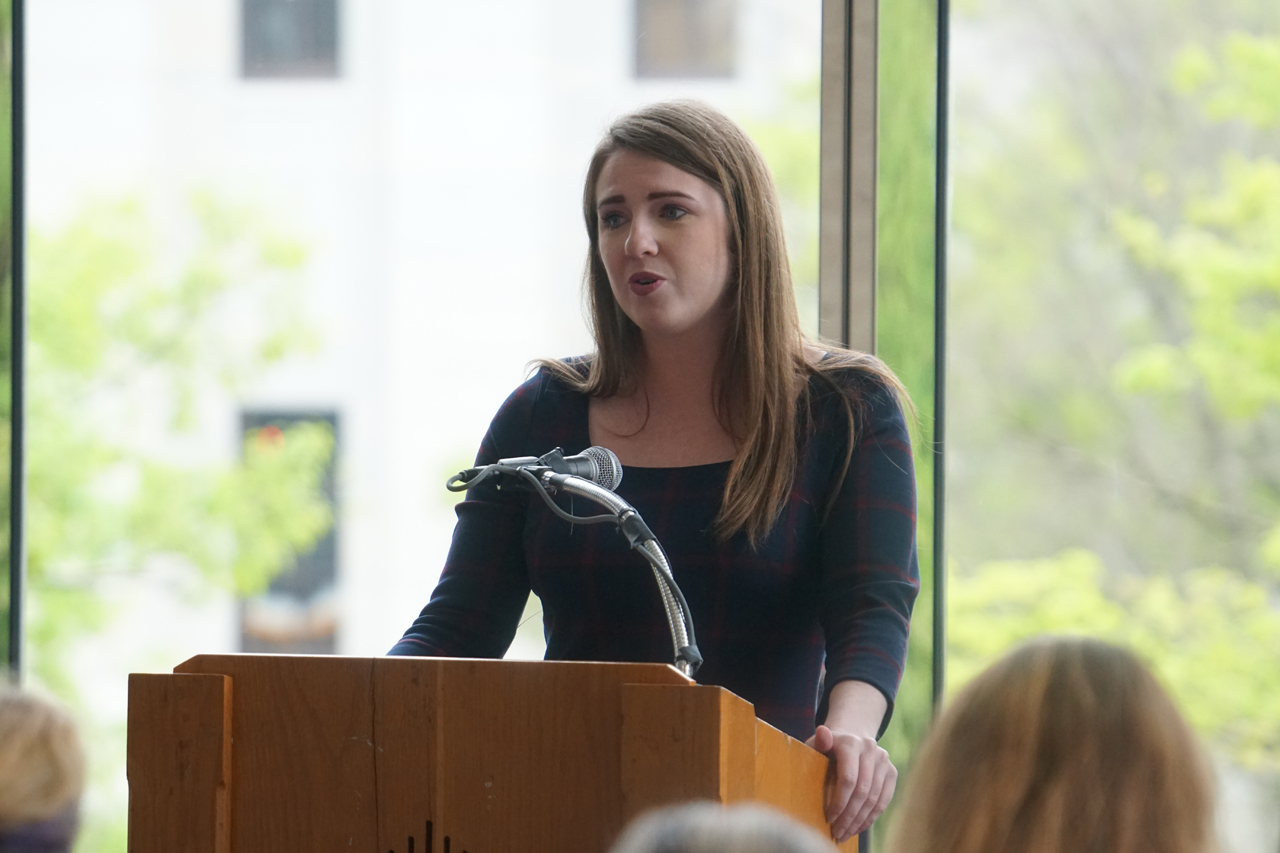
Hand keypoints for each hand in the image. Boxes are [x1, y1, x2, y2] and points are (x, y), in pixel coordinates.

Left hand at [805, 724, 897, 843]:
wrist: (850, 736)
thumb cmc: (827, 747)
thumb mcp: (818, 744)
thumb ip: (819, 743)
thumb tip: (822, 733)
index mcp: (851, 742)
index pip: (848, 779)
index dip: (839, 802)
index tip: (829, 818)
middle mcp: (871, 749)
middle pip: (862, 792)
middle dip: (849, 816)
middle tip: (837, 832)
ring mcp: (884, 760)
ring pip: (874, 799)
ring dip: (860, 821)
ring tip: (846, 833)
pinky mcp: (891, 771)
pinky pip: (884, 800)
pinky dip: (871, 817)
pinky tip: (859, 827)